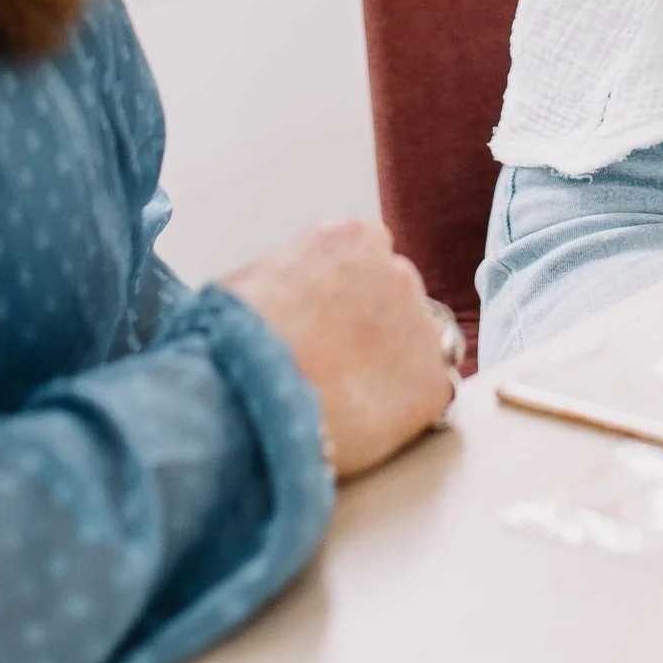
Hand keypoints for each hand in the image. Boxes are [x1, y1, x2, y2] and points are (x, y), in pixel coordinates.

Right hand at [226, 218, 455, 477]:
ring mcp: (420, 328)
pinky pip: (431, 395)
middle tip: (340, 366)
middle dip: (376, 328)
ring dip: (395, 367)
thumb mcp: (248, 281)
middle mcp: (397, 272)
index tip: (332, 322)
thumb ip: (287, 273)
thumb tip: (283, 291)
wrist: (245, 399)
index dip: (350, 293)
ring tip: (351, 401)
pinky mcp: (432, 384)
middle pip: (398, 298)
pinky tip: (368, 425)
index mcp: (351, 237)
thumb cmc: (230, 343)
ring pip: (419, 345)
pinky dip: (407, 412)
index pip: (369, 255)